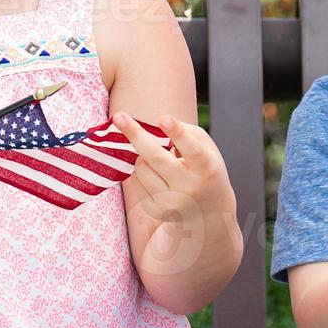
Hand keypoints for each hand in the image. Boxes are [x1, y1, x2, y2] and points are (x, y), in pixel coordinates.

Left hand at [109, 111, 234, 228]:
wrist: (209, 211)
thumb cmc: (205, 169)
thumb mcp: (206, 148)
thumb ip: (184, 132)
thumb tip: (150, 128)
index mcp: (206, 167)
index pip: (192, 149)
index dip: (178, 133)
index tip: (164, 119)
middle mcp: (189, 187)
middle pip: (156, 157)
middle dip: (135, 134)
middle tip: (118, 116)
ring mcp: (171, 201)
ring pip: (140, 166)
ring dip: (142, 156)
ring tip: (158, 161)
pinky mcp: (155, 210)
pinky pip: (134, 181)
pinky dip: (140, 171)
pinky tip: (154, 175)